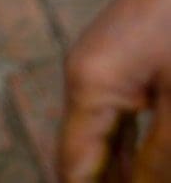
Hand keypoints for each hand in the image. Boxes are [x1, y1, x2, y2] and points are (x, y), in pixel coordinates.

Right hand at [59, 0, 170, 181]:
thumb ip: (160, 155)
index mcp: (89, 88)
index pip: (73, 165)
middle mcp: (83, 81)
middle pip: (82, 154)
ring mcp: (97, 70)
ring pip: (100, 138)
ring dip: (119, 170)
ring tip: (139, 182)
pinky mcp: (116, 63)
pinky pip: (114, 117)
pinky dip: (127, 147)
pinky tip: (144, 166)